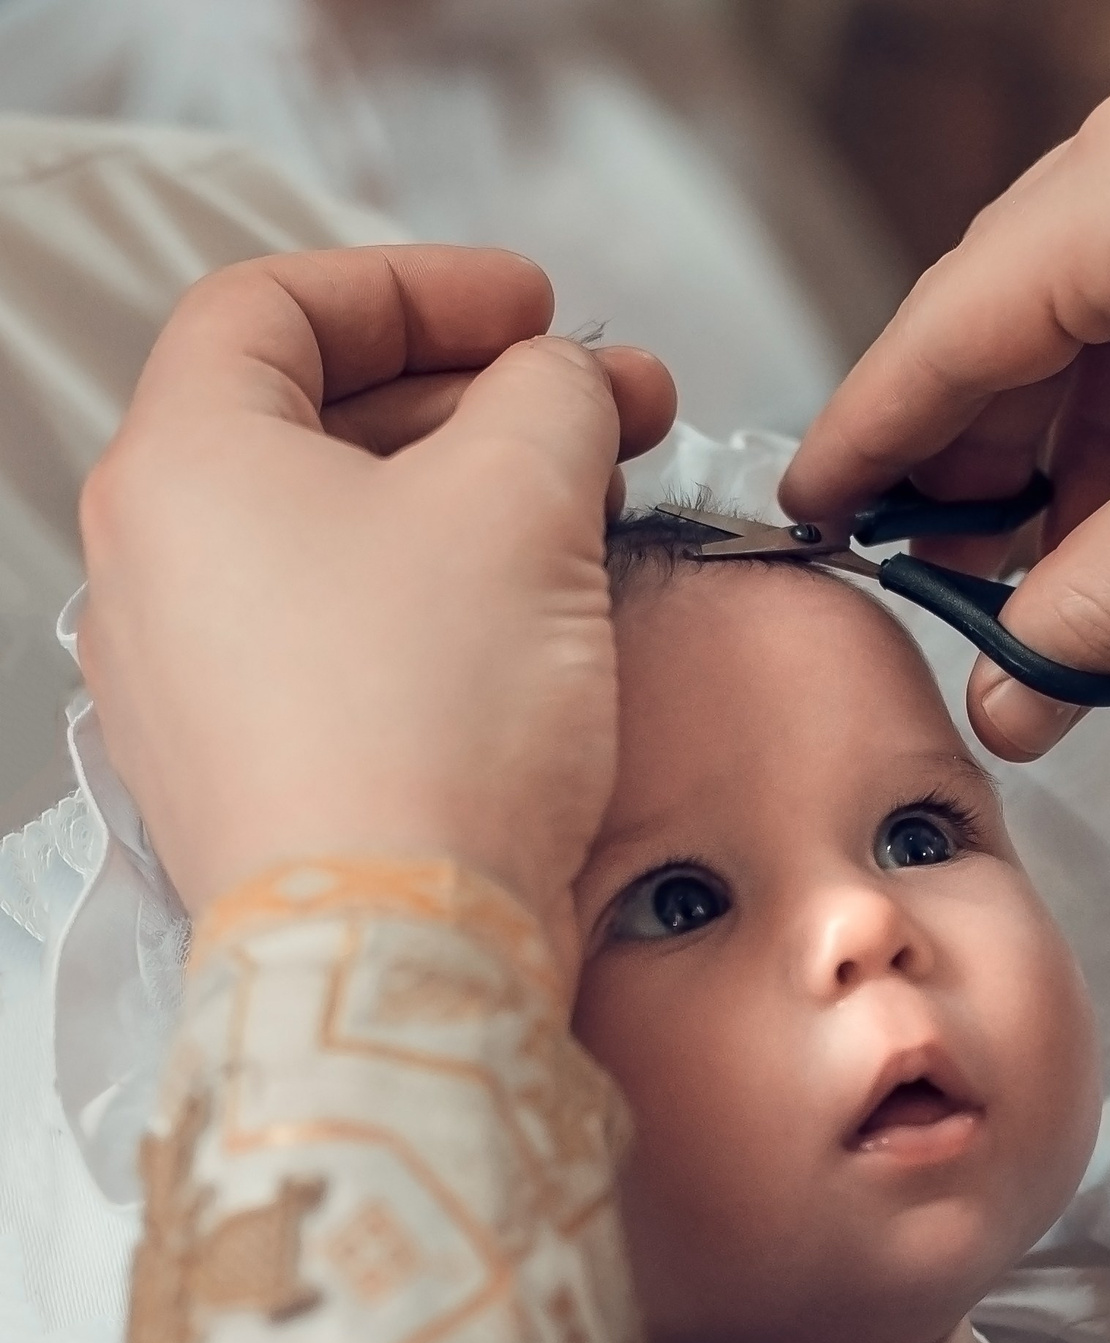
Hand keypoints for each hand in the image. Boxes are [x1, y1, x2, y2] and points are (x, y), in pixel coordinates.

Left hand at [76, 246, 675, 965]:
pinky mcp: (251, 764)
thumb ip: (553, 393)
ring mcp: (191, 677)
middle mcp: (156, 565)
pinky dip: (439, 592)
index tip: (536, 306)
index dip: (420, 286)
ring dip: (472, 493)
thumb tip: (570, 380)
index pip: (276, 307)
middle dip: (479, 396)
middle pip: (315, 420)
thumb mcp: (524, 495)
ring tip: (595, 503)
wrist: (401, 943)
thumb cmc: (433, 715)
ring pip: (336, 531)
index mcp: (183, 465)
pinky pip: (341, 634)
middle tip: (606, 405)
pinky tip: (537, 612)